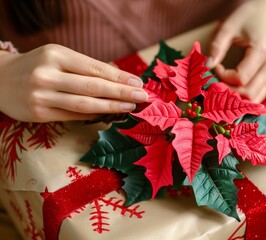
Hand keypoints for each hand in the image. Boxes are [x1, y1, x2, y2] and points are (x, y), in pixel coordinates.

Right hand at [0, 44, 147, 121]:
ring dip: (111, 107)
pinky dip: (94, 116)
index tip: (138, 83)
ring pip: (85, 104)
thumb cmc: (37, 66)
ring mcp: (42, 96)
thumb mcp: (58, 57)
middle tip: (142, 96)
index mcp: (56, 55)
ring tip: (130, 107)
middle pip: (93, 87)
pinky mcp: (38, 113)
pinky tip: (109, 115)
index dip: (120, 77)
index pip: (96, 68)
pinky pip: (73, 116)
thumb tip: (119, 79)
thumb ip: (85, 68)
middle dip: (122, 93)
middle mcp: (48, 75)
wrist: (0, 79)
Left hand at [207, 0, 265, 102]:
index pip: (240, 78)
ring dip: (237, 97)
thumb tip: (207, 66)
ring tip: (223, 86)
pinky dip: (244, 95)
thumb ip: (217, 46)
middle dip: (229, 92)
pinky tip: (232, 87)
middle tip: (216, 82)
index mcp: (263, 51)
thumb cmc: (250, 16)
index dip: (223, 77)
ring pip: (255, 98)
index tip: (216, 66)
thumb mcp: (230, 26)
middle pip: (249, 93)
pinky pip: (259, 94)